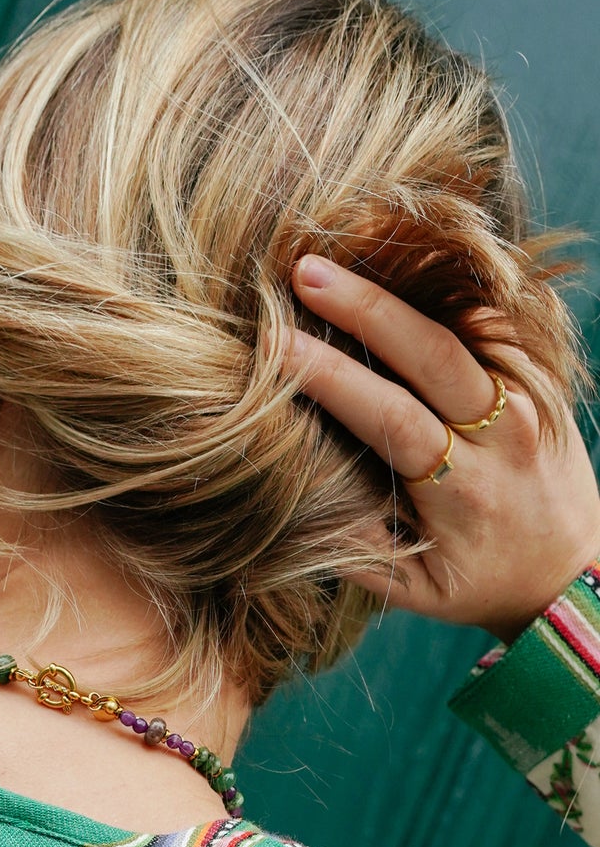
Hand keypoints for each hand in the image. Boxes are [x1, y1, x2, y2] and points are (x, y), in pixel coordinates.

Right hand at [289, 255, 599, 641]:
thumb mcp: (417, 592)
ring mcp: (529, 398)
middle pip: (433, 354)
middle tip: (303, 270)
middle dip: (365, 308)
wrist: (574, 571)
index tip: (277, 348)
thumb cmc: (483, 583)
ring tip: (345, 254)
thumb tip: (295, 508)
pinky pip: (492, 322)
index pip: (391, 419)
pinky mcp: (542, 378)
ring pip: (467, 326)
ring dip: (404, 287)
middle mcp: (503, 434)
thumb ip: (358, 554)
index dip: (333, 379)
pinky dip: (445, 289)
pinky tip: (396, 264)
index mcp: (464, 489)